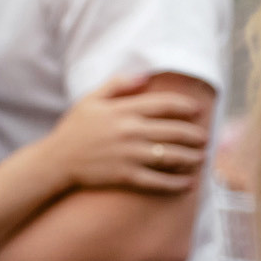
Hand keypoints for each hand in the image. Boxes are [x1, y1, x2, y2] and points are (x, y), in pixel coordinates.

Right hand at [45, 74, 206, 193]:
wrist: (56, 161)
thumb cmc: (74, 129)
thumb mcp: (90, 100)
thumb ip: (117, 84)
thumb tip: (145, 76)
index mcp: (123, 110)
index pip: (164, 105)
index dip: (185, 107)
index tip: (197, 110)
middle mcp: (130, 131)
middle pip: (175, 131)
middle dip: (195, 135)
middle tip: (204, 138)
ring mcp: (129, 155)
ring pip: (172, 156)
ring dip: (192, 158)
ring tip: (200, 158)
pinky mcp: (126, 177)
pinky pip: (159, 181)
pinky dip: (177, 184)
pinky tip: (188, 184)